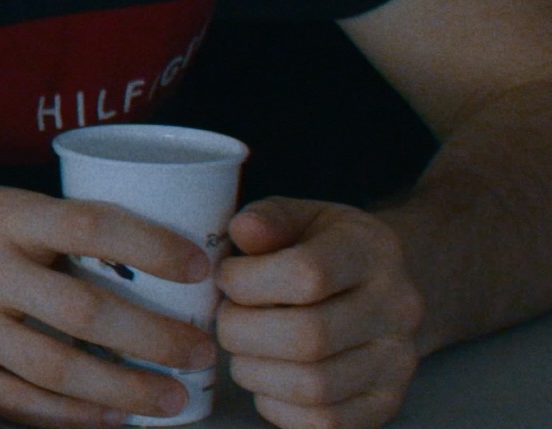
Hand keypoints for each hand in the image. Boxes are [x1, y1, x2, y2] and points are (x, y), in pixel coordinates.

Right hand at [0, 184, 220, 427]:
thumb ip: (40, 231)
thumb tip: (136, 259)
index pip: (88, 224)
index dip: (151, 245)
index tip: (201, 266)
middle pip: (84, 308)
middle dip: (155, 336)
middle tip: (202, 350)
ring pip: (58, 365)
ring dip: (125, 387)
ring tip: (171, 399)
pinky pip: (18, 399)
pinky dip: (71, 413)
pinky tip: (109, 418)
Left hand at [217, 200, 424, 428]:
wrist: (385, 286)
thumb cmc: (323, 248)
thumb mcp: (299, 217)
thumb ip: (268, 219)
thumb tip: (244, 230)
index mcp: (372, 251)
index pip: (307, 273)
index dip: (247, 281)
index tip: (226, 278)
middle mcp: (397, 308)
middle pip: (307, 337)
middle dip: (242, 331)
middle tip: (227, 319)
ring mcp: (398, 361)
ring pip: (312, 386)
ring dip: (254, 370)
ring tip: (245, 347)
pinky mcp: (386, 402)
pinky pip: (324, 421)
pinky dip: (278, 406)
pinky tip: (269, 376)